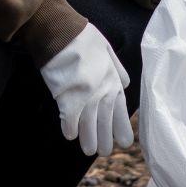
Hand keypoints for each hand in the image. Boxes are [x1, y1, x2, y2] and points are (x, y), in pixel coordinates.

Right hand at [39, 24, 132, 156]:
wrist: (61, 33)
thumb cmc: (82, 38)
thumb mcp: (107, 50)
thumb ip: (116, 69)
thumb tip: (124, 83)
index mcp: (112, 81)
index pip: (120, 110)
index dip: (121, 128)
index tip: (123, 142)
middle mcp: (102, 92)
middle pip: (105, 122)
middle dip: (105, 140)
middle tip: (104, 152)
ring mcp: (86, 97)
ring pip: (89, 125)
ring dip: (89, 140)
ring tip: (89, 151)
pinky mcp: (68, 98)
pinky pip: (70, 120)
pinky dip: (70, 129)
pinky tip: (69, 136)